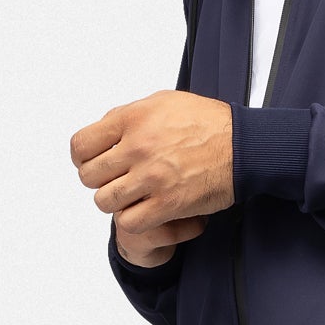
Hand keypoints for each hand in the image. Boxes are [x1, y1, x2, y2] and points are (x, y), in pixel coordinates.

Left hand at [71, 93, 234, 258]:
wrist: (243, 146)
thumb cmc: (208, 123)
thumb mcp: (163, 102)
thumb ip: (129, 114)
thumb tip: (105, 128)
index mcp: (132, 119)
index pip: (81, 145)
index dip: (82, 158)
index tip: (93, 163)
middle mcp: (138, 147)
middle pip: (89, 176)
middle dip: (100, 180)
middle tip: (116, 180)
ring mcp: (151, 178)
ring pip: (104, 201)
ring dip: (115, 202)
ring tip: (131, 197)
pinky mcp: (167, 204)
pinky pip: (128, 222)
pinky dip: (132, 220)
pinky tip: (145, 211)